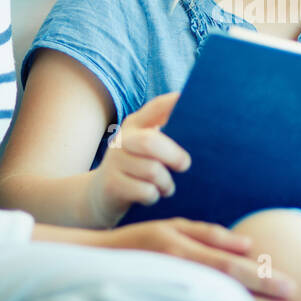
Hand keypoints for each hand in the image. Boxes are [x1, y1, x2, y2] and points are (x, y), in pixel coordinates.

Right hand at [84, 92, 190, 226]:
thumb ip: (166, 133)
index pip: (156, 107)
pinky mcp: (112, 185)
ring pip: (152, 171)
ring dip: (166, 183)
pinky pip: (146, 191)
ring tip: (166, 187)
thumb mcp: (146, 147)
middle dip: (174, 156)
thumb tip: (201, 121)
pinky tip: (152, 195)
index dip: (174, 104)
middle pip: (150, 142)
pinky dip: (155, 196)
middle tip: (184, 166)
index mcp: (135, 124)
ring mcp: (114, 162)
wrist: (100, 195)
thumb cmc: (136, 168)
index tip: (194, 105)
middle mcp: (122, 139)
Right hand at [96, 218, 300, 300]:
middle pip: (230, 293)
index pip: (230, 266)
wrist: (92, 265)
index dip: (262, 277)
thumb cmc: (141, 242)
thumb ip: (210, 235)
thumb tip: (249, 245)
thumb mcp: (173, 227)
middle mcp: (177, 272)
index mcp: (182, 248)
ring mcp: (167, 293)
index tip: (292, 287)